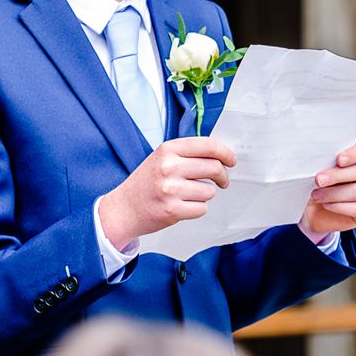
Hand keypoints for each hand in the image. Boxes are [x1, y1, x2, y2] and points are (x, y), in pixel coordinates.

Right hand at [97, 137, 235, 248]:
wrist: (124, 209)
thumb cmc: (145, 183)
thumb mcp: (162, 157)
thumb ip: (187, 153)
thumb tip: (220, 155)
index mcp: (168, 150)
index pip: (207, 146)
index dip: (225, 153)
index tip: (231, 160)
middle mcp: (169, 167)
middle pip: (214, 167)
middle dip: (223, 176)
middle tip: (222, 181)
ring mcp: (171, 190)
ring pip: (209, 191)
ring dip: (205, 195)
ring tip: (188, 195)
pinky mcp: (173, 210)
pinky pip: (202, 208)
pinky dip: (196, 209)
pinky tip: (182, 206)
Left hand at [301, 140, 355, 235]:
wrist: (317, 211)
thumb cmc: (321, 183)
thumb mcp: (320, 170)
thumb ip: (324, 162)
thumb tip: (316, 157)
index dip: (354, 154)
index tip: (338, 160)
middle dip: (337, 175)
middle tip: (318, 180)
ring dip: (334, 193)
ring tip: (316, 195)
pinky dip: (340, 207)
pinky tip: (326, 205)